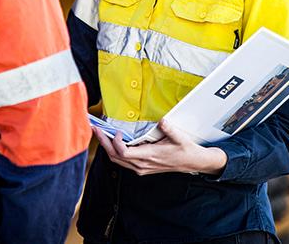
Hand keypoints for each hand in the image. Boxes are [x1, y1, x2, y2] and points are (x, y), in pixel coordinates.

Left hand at [93, 120, 227, 176]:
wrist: (192, 163)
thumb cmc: (185, 151)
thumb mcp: (179, 138)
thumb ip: (169, 129)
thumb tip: (162, 120)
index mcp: (149, 156)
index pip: (124, 153)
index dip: (116, 142)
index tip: (117, 132)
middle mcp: (142, 164)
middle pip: (115, 157)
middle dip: (104, 143)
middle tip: (96, 129)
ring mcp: (141, 167)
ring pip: (117, 160)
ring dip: (108, 147)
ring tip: (101, 134)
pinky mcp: (142, 167)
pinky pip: (123, 161)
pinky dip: (115, 151)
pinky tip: (113, 142)